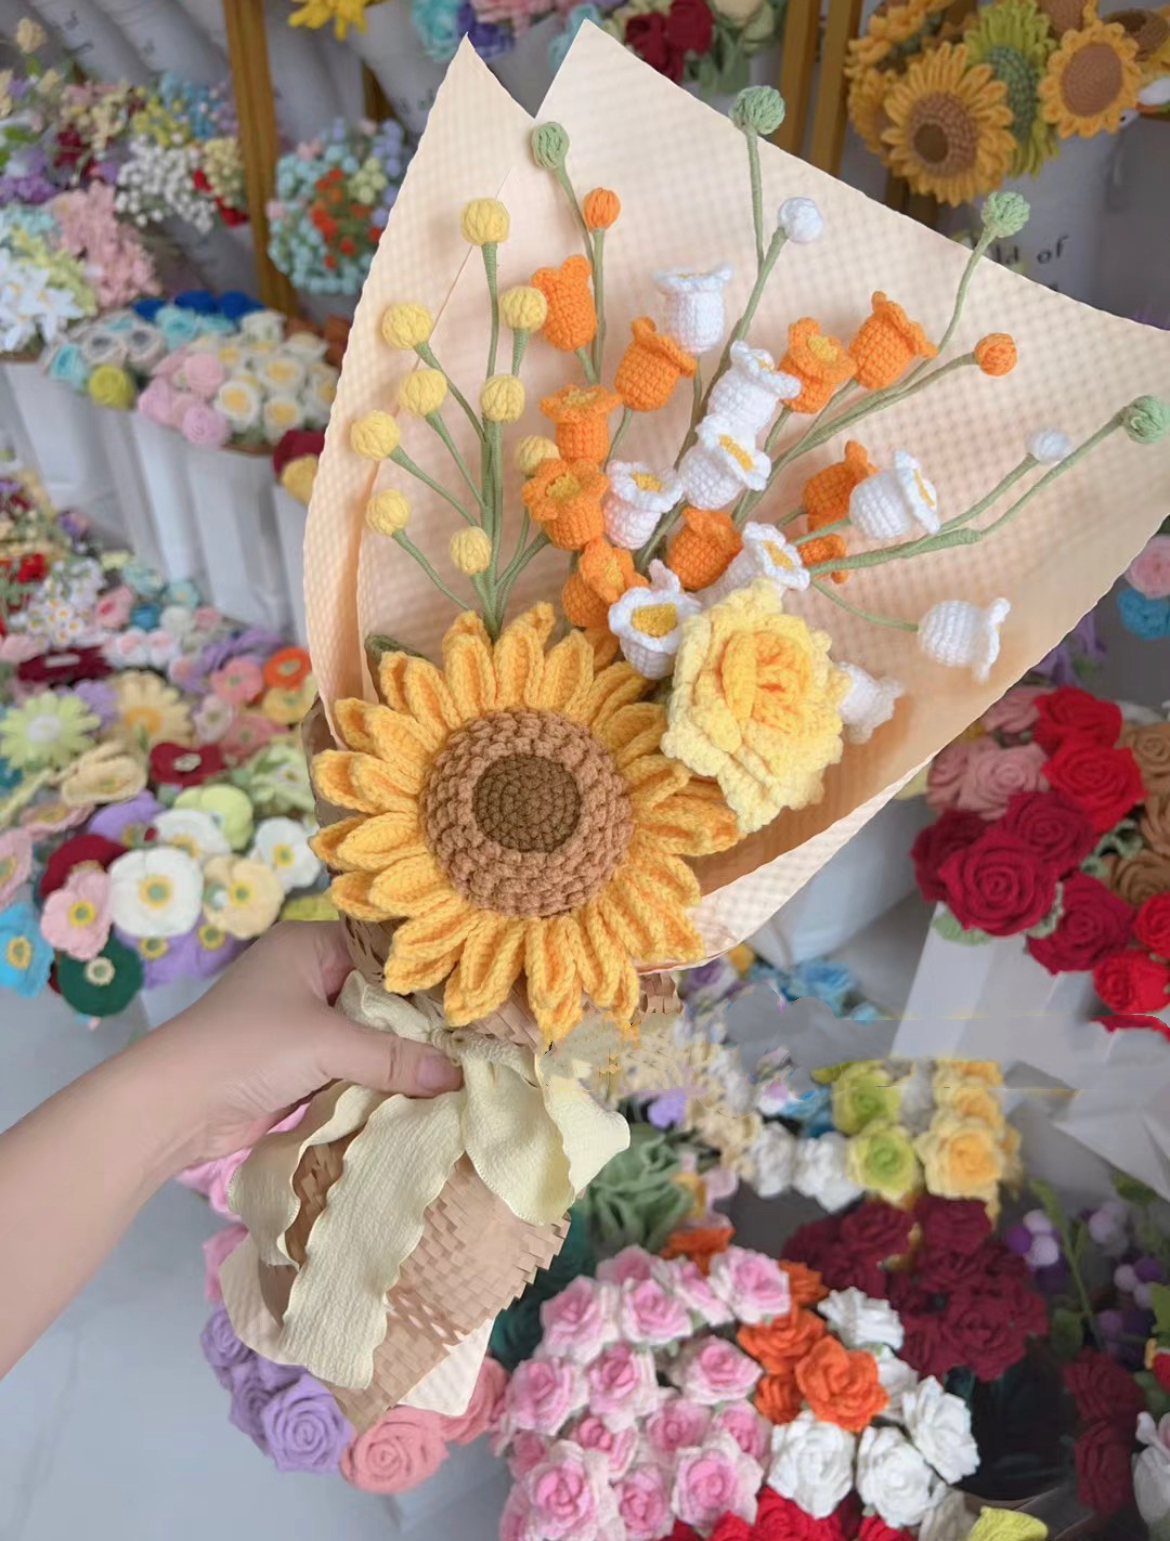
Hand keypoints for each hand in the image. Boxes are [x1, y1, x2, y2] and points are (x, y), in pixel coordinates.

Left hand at [135, 921, 462, 1167]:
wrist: (175, 1107)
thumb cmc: (246, 1048)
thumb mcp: (326, 1044)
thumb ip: (392, 1057)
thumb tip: (455, 1076)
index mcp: (308, 946)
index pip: (383, 951)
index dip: (425, 977)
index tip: (472, 1000)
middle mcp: (306, 977)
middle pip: (379, 997)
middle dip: (417, 1024)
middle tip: (475, 1040)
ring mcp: (302, 1024)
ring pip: (368, 1036)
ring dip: (398, 1058)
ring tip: (459, 1069)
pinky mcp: (299, 1066)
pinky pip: (352, 1067)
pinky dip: (377, 1081)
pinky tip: (420, 1093)